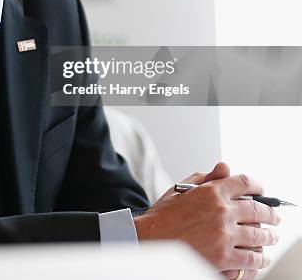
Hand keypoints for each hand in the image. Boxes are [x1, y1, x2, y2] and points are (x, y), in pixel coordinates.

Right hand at [134, 162, 279, 275]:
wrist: (152, 240)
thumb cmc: (164, 215)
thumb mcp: (181, 189)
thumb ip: (205, 177)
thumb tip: (225, 168)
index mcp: (211, 192)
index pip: (244, 183)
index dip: (257, 185)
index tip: (262, 190)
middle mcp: (221, 211)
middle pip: (258, 210)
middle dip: (270, 214)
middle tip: (274, 218)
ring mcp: (224, 236)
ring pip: (259, 236)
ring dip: (268, 237)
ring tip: (270, 237)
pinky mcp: (224, 258)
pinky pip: (252, 259)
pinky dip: (259, 258)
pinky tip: (260, 257)